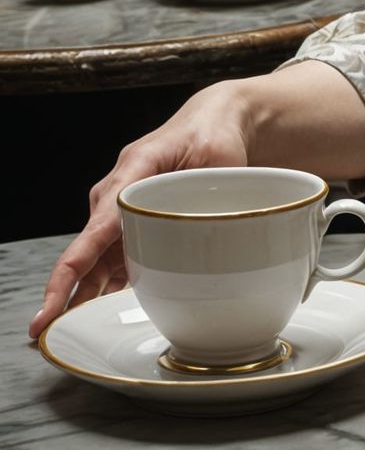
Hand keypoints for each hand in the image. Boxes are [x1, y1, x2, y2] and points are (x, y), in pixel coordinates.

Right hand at [30, 82, 253, 339]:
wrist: (213, 122)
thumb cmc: (214, 135)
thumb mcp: (219, 157)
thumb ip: (212, 194)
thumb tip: (213, 239)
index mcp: (134, 170)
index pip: (96, 229)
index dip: (71, 273)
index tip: (52, 306)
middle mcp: (116, 191)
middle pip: (87, 252)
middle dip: (68, 295)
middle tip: (57, 334)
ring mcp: (119, 207)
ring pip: (97, 259)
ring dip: (87, 294)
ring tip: (79, 332)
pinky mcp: (130, 219)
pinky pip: (113, 255)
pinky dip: (109, 282)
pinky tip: (107, 309)